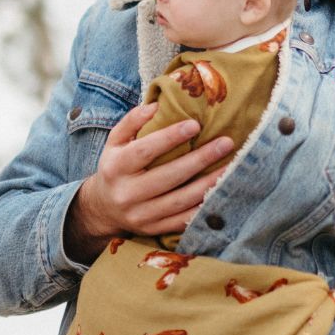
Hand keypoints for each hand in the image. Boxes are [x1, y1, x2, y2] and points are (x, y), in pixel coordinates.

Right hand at [64, 102, 233, 262]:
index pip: (145, 150)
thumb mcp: (115, 142)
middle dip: (200, 159)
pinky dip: (202, 208)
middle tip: (226, 143)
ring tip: (230, 167)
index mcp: (116, 167)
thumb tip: (156, 106)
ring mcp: (140, 215)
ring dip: (208, 184)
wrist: (104, 209)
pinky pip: (182, 220)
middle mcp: (127, 193)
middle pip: (168, 176)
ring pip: (180, 200)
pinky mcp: (152, 229)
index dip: (170, 137)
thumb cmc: (116, 167)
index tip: (195, 125)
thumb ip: (132, 122)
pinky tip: (219, 193)